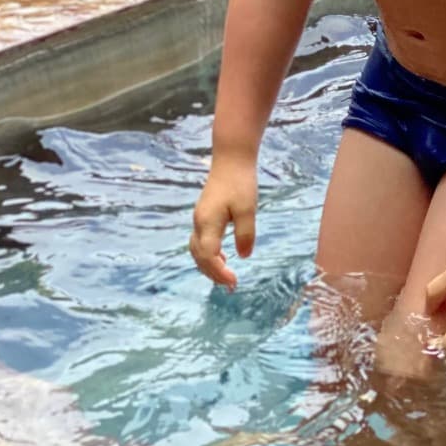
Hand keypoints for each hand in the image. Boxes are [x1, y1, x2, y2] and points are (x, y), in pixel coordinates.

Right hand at [189, 158, 257, 289]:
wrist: (231, 160)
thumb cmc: (240, 183)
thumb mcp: (248, 209)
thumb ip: (245, 234)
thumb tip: (243, 256)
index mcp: (208, 222)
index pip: (208, 255)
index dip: (218, 272)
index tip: (234, 281)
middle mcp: (199, 223)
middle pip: (199, 256)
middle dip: (213, 273)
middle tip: (231, 285)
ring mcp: (200, 219)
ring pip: (197, 250)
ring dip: (209, 266)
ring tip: (225, 277)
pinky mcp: (204, 216)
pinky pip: (201, 242)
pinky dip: (209, 254)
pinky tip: (223, 257)